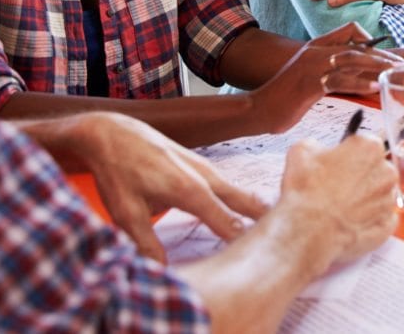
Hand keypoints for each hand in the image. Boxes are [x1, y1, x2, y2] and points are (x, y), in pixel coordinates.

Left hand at [51, 113, 268, 262]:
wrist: (112, 131)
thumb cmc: (118, 171)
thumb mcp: (124, 213)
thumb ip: (146, 243)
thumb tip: (162, 271)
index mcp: (191, 190)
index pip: (228, 223)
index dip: (245, 242)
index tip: (262, 256)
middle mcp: (206, 177)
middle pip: (245, 203)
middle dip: (265, 221)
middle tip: (291, 234)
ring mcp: (205, 168)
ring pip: (240, 192)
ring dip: (257, 209)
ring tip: (278, 224)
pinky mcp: (200, 164)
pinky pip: (230, 185)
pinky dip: (243, 199)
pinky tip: (249, 207)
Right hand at [248, 39, 403, 134]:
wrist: (257, 109)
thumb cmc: (283, 98)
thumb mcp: (308, 79)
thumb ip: (330, 74)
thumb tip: (358, 81)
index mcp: (315, 47)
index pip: (348, 31)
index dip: (369, 39)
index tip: (384, 54)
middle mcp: (315, 52)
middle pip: (357, 48)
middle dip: (382, 56)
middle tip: (401, 65)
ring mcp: (311, 66)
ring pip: (352, 60)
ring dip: (377, 67)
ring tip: (395, 74)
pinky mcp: (309, 84)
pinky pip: (340, 80)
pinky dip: (360, 84)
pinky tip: (375, 88)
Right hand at [275, 134, 398, 267]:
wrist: (308, 230)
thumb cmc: (306, 190)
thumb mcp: (301, 151)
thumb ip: (316, 145)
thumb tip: (317, 150)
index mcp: (369, 148)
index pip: (365, 144)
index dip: (349, 154)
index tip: (339, 162)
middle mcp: (386, 172)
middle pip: (376, 169)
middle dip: (360, 176)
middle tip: (338, 186)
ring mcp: (388, 200)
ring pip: (380, 195)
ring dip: (366, 199)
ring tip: (341, 207)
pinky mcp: (386, 225)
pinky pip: (381, 219)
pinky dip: (369, 221)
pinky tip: (350, 222)